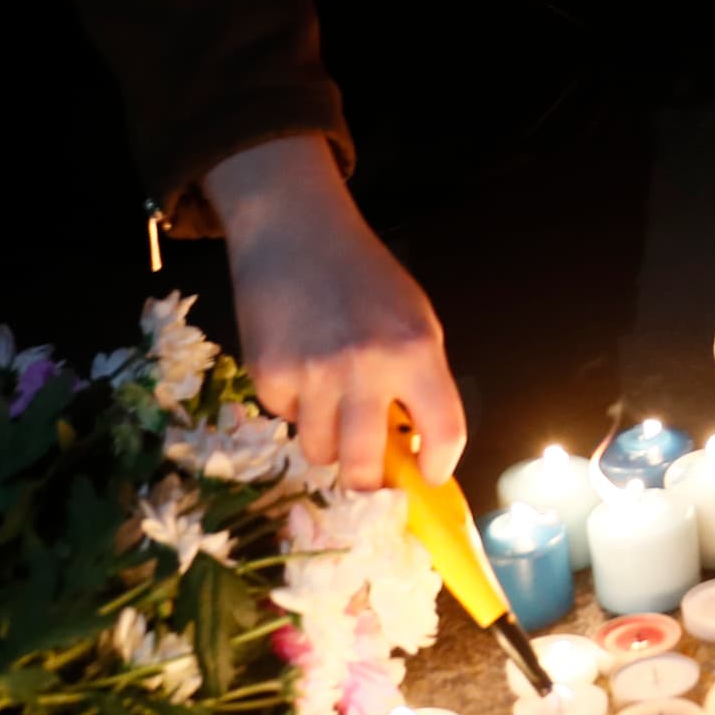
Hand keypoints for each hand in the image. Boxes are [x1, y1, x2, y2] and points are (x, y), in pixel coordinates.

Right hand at [203, 134, 462, 487]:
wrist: (296, 233)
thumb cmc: (365, 278)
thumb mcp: (414, 320)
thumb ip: (421, 380)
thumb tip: (418, 447)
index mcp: (418, 350)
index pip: (446, 432)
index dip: (439, 467)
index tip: (429, 478)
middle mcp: (369, 368)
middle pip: (366, 468)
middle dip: (368, 482)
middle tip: (367, 474)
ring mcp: (315, 375)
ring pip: (320, 452)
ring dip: (327, 441)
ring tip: (329, 403)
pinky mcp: (269, 375)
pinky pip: (285, 419)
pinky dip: (293, 406)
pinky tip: (298, 367)